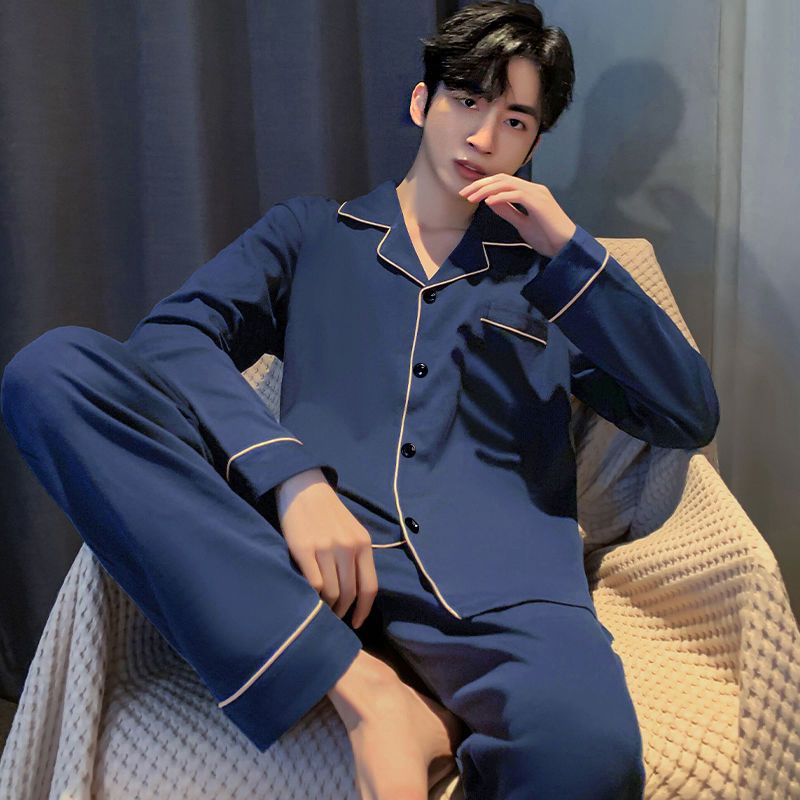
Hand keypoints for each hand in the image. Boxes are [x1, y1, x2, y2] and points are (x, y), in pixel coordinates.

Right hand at [276, 468, 377, 628]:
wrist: (304, 488)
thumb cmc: (328, 514)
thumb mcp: (351, 532)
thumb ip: (356, 558)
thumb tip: (354, 595)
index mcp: (363, 544)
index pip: (369, 587)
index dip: (363, 611)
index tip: (355, 623)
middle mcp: (348, 547)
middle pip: (349, 593)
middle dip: (342, 611)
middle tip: (334, 617)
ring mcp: (326, 548)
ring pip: (330, 592)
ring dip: (326, 606)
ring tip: (320, 607)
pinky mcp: (303, 549)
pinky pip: (313, 584)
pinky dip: (312, 596)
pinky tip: (309, 596)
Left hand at [458, 173, 576, 257]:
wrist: (567, 247)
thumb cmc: (547, 237)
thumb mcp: (522, 224)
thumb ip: (508, 211)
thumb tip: (490, 200)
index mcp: (529, 192)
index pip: (503, 182)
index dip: (483, 185)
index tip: (467, 194)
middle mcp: (534, 188)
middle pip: (502, 178)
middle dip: (480, 184)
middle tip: (463, 193)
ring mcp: (538, 194)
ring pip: (508, 183)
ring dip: (487, 189)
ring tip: (472, 198)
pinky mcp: (540, 203)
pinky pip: (517, 195)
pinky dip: (501, 197)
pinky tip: (489, 202)